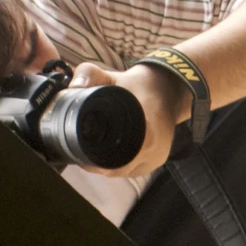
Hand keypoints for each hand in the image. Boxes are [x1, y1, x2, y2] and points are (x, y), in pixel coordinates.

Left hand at [71, 60, 185, 178]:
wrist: (171, 89)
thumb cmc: (142, 85)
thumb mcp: (114, 76)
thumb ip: (90, 74)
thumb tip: (73, 86)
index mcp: (146, 135)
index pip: (112, 162)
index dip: (91, 161)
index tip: (77, 151)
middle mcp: (154, 152)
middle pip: (115, 170)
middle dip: (95, 163)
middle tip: (80, 150)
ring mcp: (157, 159)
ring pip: (123, 172)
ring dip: (107, 165)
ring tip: (93, 151)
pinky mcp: (157, 161)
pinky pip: (133, 169)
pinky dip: (120, 164)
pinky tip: (111, 154)